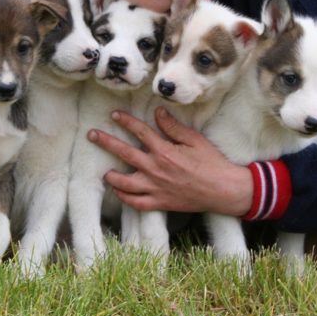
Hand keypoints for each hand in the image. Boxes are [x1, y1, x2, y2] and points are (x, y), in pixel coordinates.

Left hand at [87, 106, 252, 216]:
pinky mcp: (160, 203)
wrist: (224, 190)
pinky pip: (135, 202)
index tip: (114, 115)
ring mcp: (155, 188)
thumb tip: (157, 113)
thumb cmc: (212, 163)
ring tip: (104, 171)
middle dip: (105, 142)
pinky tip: (119, 191)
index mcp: (164, 151)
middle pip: (124, 153)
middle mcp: (155, 169)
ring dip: (111, 175)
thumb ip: (173, 127)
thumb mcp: (195, 140)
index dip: (125, 121)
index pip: (139, 132)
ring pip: (124, 182)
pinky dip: (124, 197)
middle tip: (92, 135)